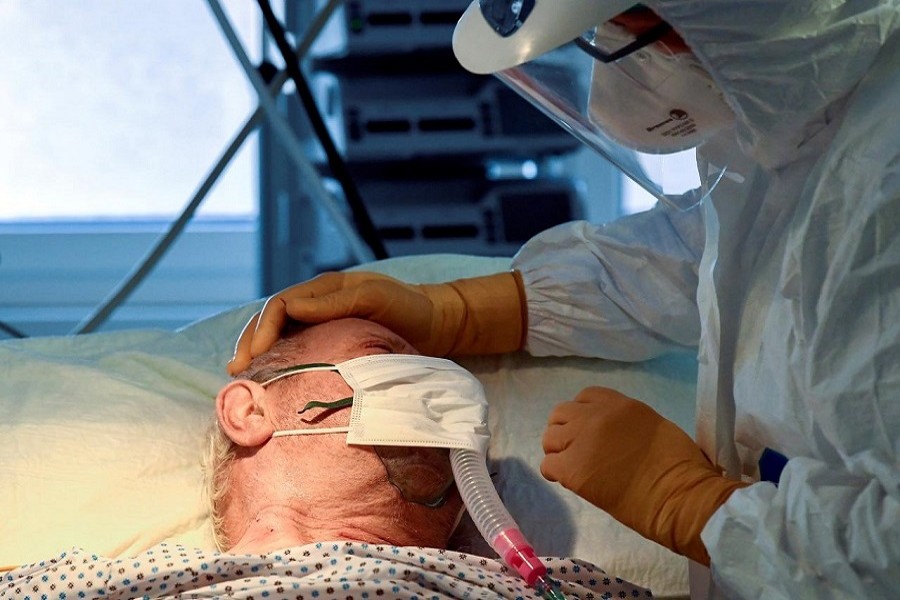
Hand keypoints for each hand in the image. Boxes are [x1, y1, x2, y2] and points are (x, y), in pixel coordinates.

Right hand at [227, 270, 526, 374]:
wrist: (436, 325)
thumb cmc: (409, 309)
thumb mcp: (375, 298)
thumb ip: (334, 301)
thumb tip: (290, 307)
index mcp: (325, 289)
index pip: (280, 306)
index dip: (262, 330)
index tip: (252, 358)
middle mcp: (318, 304)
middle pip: (271, 320)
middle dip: (251, 344)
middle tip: (236, 372)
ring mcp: (322, 324)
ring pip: (279, 336)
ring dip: (260, 355)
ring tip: (243, 378)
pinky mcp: (330, 343)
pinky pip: (297, 349)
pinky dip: (279, 363)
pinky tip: (271, 380)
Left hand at [541, 387, 747, 564]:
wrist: (680, 496)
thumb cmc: (679, 466)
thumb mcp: (653, 426)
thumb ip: (627, 423)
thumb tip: (615, 434)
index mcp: (620, 404)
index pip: (586, 396)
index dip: (582, 414)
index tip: (587, 430)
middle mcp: (595, 416)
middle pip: (561, 413)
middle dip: (564, 430)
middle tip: (575, 449)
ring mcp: (581, 441)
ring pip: (549, 438)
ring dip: (557, 451)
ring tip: (571, 466)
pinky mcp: (573, 469)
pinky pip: (548, 465)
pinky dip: (555, 473)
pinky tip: (569, 481)